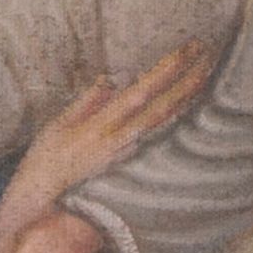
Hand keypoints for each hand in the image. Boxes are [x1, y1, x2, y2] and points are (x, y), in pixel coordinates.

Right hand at [4, 40, 212, 223]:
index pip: (142, 93)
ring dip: (187, 96)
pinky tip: (188, 103)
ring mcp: (128, 154)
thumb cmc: (45, 161)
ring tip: (206, 73)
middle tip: (210, 54)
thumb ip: (86, 103)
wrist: (42, 202)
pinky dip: (175, 116)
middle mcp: (121, 140)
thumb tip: (109, 81)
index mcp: (101, 127)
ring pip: (165, 122)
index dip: (166, 71)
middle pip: (163, 108)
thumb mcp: (57, 126)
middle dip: (188, 80)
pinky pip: (158, 135)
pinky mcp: (129, 162)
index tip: (187, 50)